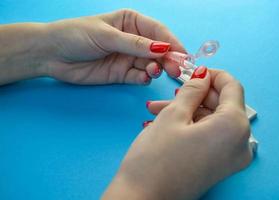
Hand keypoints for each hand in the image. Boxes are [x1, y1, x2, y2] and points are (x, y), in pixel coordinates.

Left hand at [44, 9, 184, 84]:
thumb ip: (135, 44)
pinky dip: (144, 78)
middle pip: (158, 50)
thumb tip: (163, 48)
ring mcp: (128, 58)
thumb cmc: (76, 35)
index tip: (183, 55)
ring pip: (151, 65)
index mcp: (131, 22)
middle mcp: (133, 40)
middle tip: (174, 69)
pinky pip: (139, 77)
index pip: (158, 32)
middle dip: (168, 59)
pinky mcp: (122, 73)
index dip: (172, 43)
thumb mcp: (107, 36)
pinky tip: (143, 78)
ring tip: (154, 72)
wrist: (52, 55)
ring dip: (156, 69)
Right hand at [102, 67, 252, 199]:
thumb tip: (203, 75)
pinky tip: (166, 123)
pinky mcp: (219, 167)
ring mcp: (231, 159)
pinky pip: (209, 136)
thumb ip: (193, 90)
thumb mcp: (173, 114)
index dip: (213, 74)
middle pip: (222, 105)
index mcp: (234, 127)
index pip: (233, 87)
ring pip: (212, 121)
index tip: (195, 71)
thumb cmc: (156, 157)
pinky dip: (191, 126)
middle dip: (195, 96)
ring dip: (188, 111)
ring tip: (158, 110)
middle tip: (170, 93)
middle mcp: (241, 144)